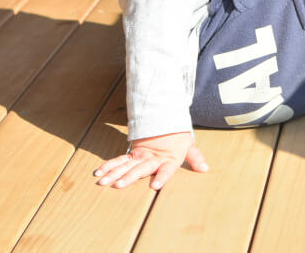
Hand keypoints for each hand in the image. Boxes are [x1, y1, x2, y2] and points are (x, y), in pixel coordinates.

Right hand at [93, 131, 208, 189]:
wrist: (166, 117)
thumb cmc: (178, 135)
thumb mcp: (189, 145)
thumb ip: (195, 158)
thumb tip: (205, 169)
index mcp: (169, 157)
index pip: (166, 168)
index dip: (162, 176)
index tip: (155, 186)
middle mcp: (153, 157)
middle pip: (140, 168)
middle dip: (128, 176)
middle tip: (117, 185)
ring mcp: (141, 155)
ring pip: (126, 165)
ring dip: (114, 173)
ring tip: (103, 182)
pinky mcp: (133, 153)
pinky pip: (119, 160)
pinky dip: (109, 165)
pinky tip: (99, 172)